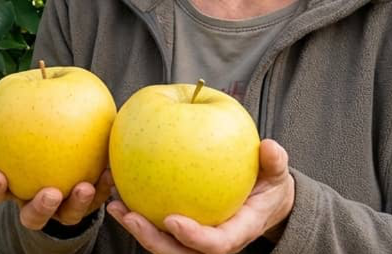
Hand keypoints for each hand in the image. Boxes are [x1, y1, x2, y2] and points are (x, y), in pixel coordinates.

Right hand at [0, 104, 113, 229]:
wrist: (66, 153)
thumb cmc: (33, 138)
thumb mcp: (16, 129)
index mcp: (14, 187)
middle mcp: (36, 203)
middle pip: (32, 217)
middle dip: (40, 208)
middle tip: (50, 192)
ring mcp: (63, 208)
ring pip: (67, 216)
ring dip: (76, 204)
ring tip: (84, 186)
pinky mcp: (89, 203)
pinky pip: (97, 199)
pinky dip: (103, 187)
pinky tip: (109, 171)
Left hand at [105, 139, 294, 253]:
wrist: (264, 201)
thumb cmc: (268, 186)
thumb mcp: (276, 174)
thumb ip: (274, 163)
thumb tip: (269, 147)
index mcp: (238, 232)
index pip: (216, 244)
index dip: (194, 237)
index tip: (172, 220)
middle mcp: (215, 242)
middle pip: (180, 253)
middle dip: (153, 240)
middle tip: (131, 216)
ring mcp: (196, 240)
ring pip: (163, 245)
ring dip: (137, 229)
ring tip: (115, 207)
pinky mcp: (181, 231)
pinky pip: (157, 227)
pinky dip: (136, 214)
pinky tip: (117, 194)